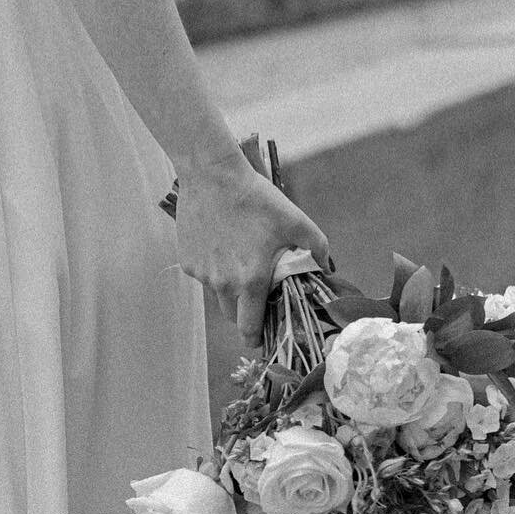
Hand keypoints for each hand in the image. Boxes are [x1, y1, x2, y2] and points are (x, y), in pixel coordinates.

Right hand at [174, 146, 331, 345]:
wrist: (211, 175)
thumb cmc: (255, 197)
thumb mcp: (294, 220)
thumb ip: (316, 247)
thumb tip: (326, 267)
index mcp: (251, 280)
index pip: (250, 327)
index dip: (256, 337)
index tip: (261, 338)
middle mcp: (223, 283)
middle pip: (232, 316)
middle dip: (244, 314)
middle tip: (255, 297)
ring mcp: (202, 274)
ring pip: (217, 295)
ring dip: (229, 289)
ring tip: (239, 261)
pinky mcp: (187, 262)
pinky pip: (203, 276)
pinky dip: (213, 269)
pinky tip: (220, 245)